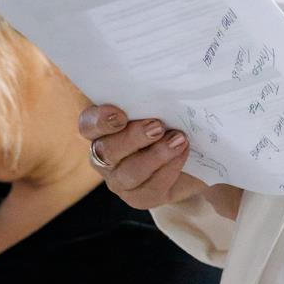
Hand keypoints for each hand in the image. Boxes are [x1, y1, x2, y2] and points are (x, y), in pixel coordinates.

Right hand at [78, 105, 205, 209]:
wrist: (195, 159)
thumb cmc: (170, 124)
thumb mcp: (161, 108)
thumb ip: (151, 99)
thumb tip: (163, 85)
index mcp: (102, 130)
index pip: (88, 125)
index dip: (100, 120)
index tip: (120, 114)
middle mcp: (104, 157)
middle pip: (106, 150)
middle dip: (133, 138)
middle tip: (157, 126)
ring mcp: (120, 180)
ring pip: (129, 172)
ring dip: (156, 155)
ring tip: (179, 139)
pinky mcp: (140, 198)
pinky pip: (150, 188)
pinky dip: (170, 169)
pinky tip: (183, 153)